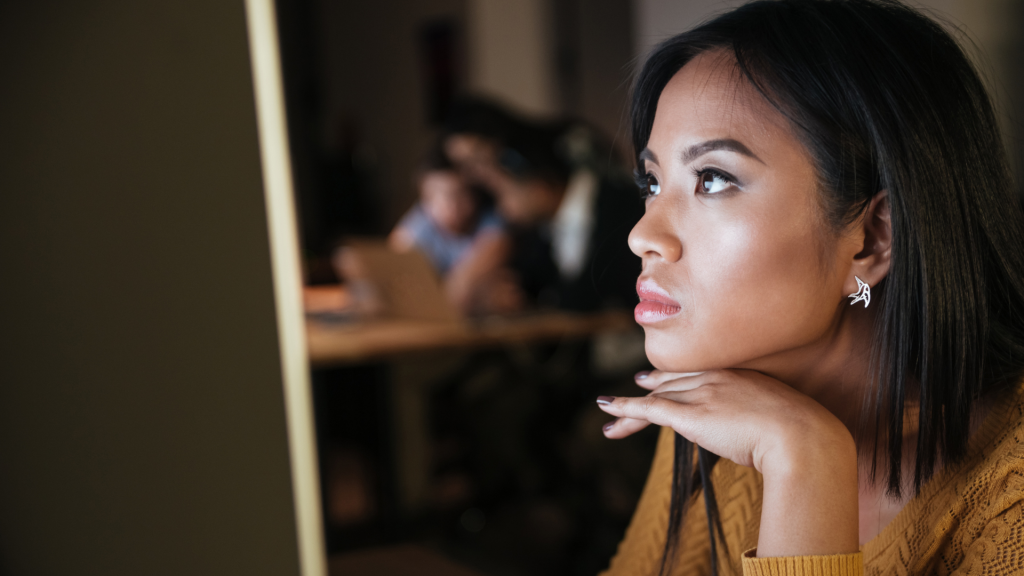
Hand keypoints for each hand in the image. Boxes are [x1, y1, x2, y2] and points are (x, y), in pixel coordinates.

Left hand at [598, 369, 858, 556]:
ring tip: (610, 410)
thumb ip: (767, 421)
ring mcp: (702, 394)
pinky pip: (650, 409)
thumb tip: (763, 436)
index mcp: (739, 375)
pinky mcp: (691, 415)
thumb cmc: (803, 435)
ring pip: (657, 396)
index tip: (659, 377)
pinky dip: (626, 408)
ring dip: (631, 406)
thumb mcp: (784, 419)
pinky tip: (608, 410)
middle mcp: (716, 378)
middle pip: (673, 382)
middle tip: (634, 387)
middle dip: (651, 388)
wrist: (802, 437)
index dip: (675, 377)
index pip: (697, 374)